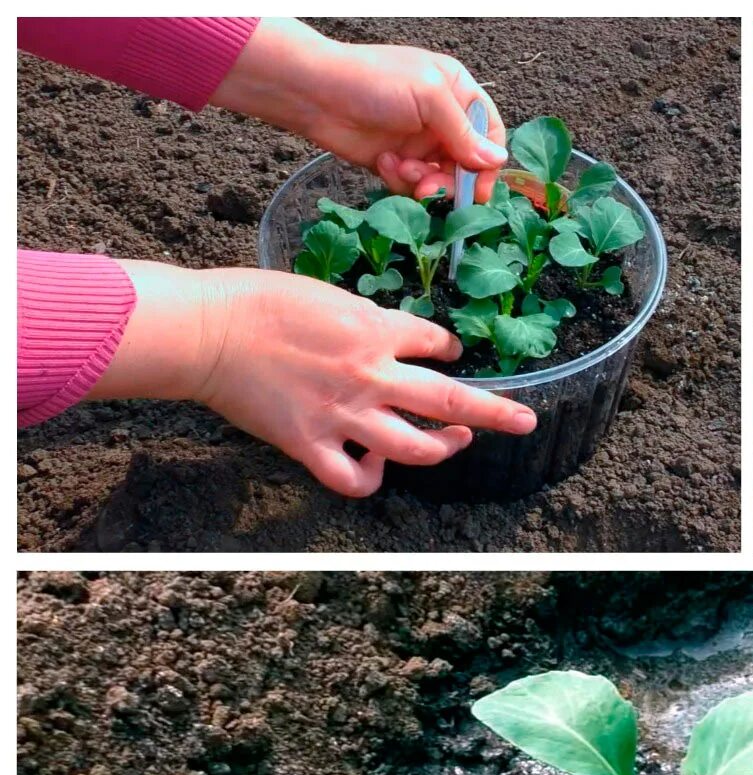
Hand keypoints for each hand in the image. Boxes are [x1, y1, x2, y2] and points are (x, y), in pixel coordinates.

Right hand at [95, 263, 536, 496]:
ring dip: (443, 449)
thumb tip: (387, 331)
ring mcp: (344, 415)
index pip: (435, 343)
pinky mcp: (310, 444)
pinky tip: (373, 465)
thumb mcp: (324, 293)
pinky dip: (371, 478)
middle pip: (450, 401)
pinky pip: (355, 480)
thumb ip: (363, 319)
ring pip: (416, 448)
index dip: (448, 349)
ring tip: (457, 443)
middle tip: (525, 421)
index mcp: (373, 330)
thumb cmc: (255, 301)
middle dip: (496, 413)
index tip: (449, 353)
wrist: (205, 331)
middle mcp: (369, 375)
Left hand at [212, 18, 507, 201]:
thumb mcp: (429, 97)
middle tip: (431, 188)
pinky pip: (414, 186)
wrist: (315, 94)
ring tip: (402, 169)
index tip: (478, 187)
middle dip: (451, 180)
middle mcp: (443, 118)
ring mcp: (420, 142)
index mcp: (457, 91)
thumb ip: (465, 132)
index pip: (490, 133)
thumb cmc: (373, 82)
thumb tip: (497, 161)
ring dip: (423, 182)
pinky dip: (401, 181)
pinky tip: (384, 163)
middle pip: (467, 164)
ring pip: (441, 179)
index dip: (488, 162)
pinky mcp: (398, 162)